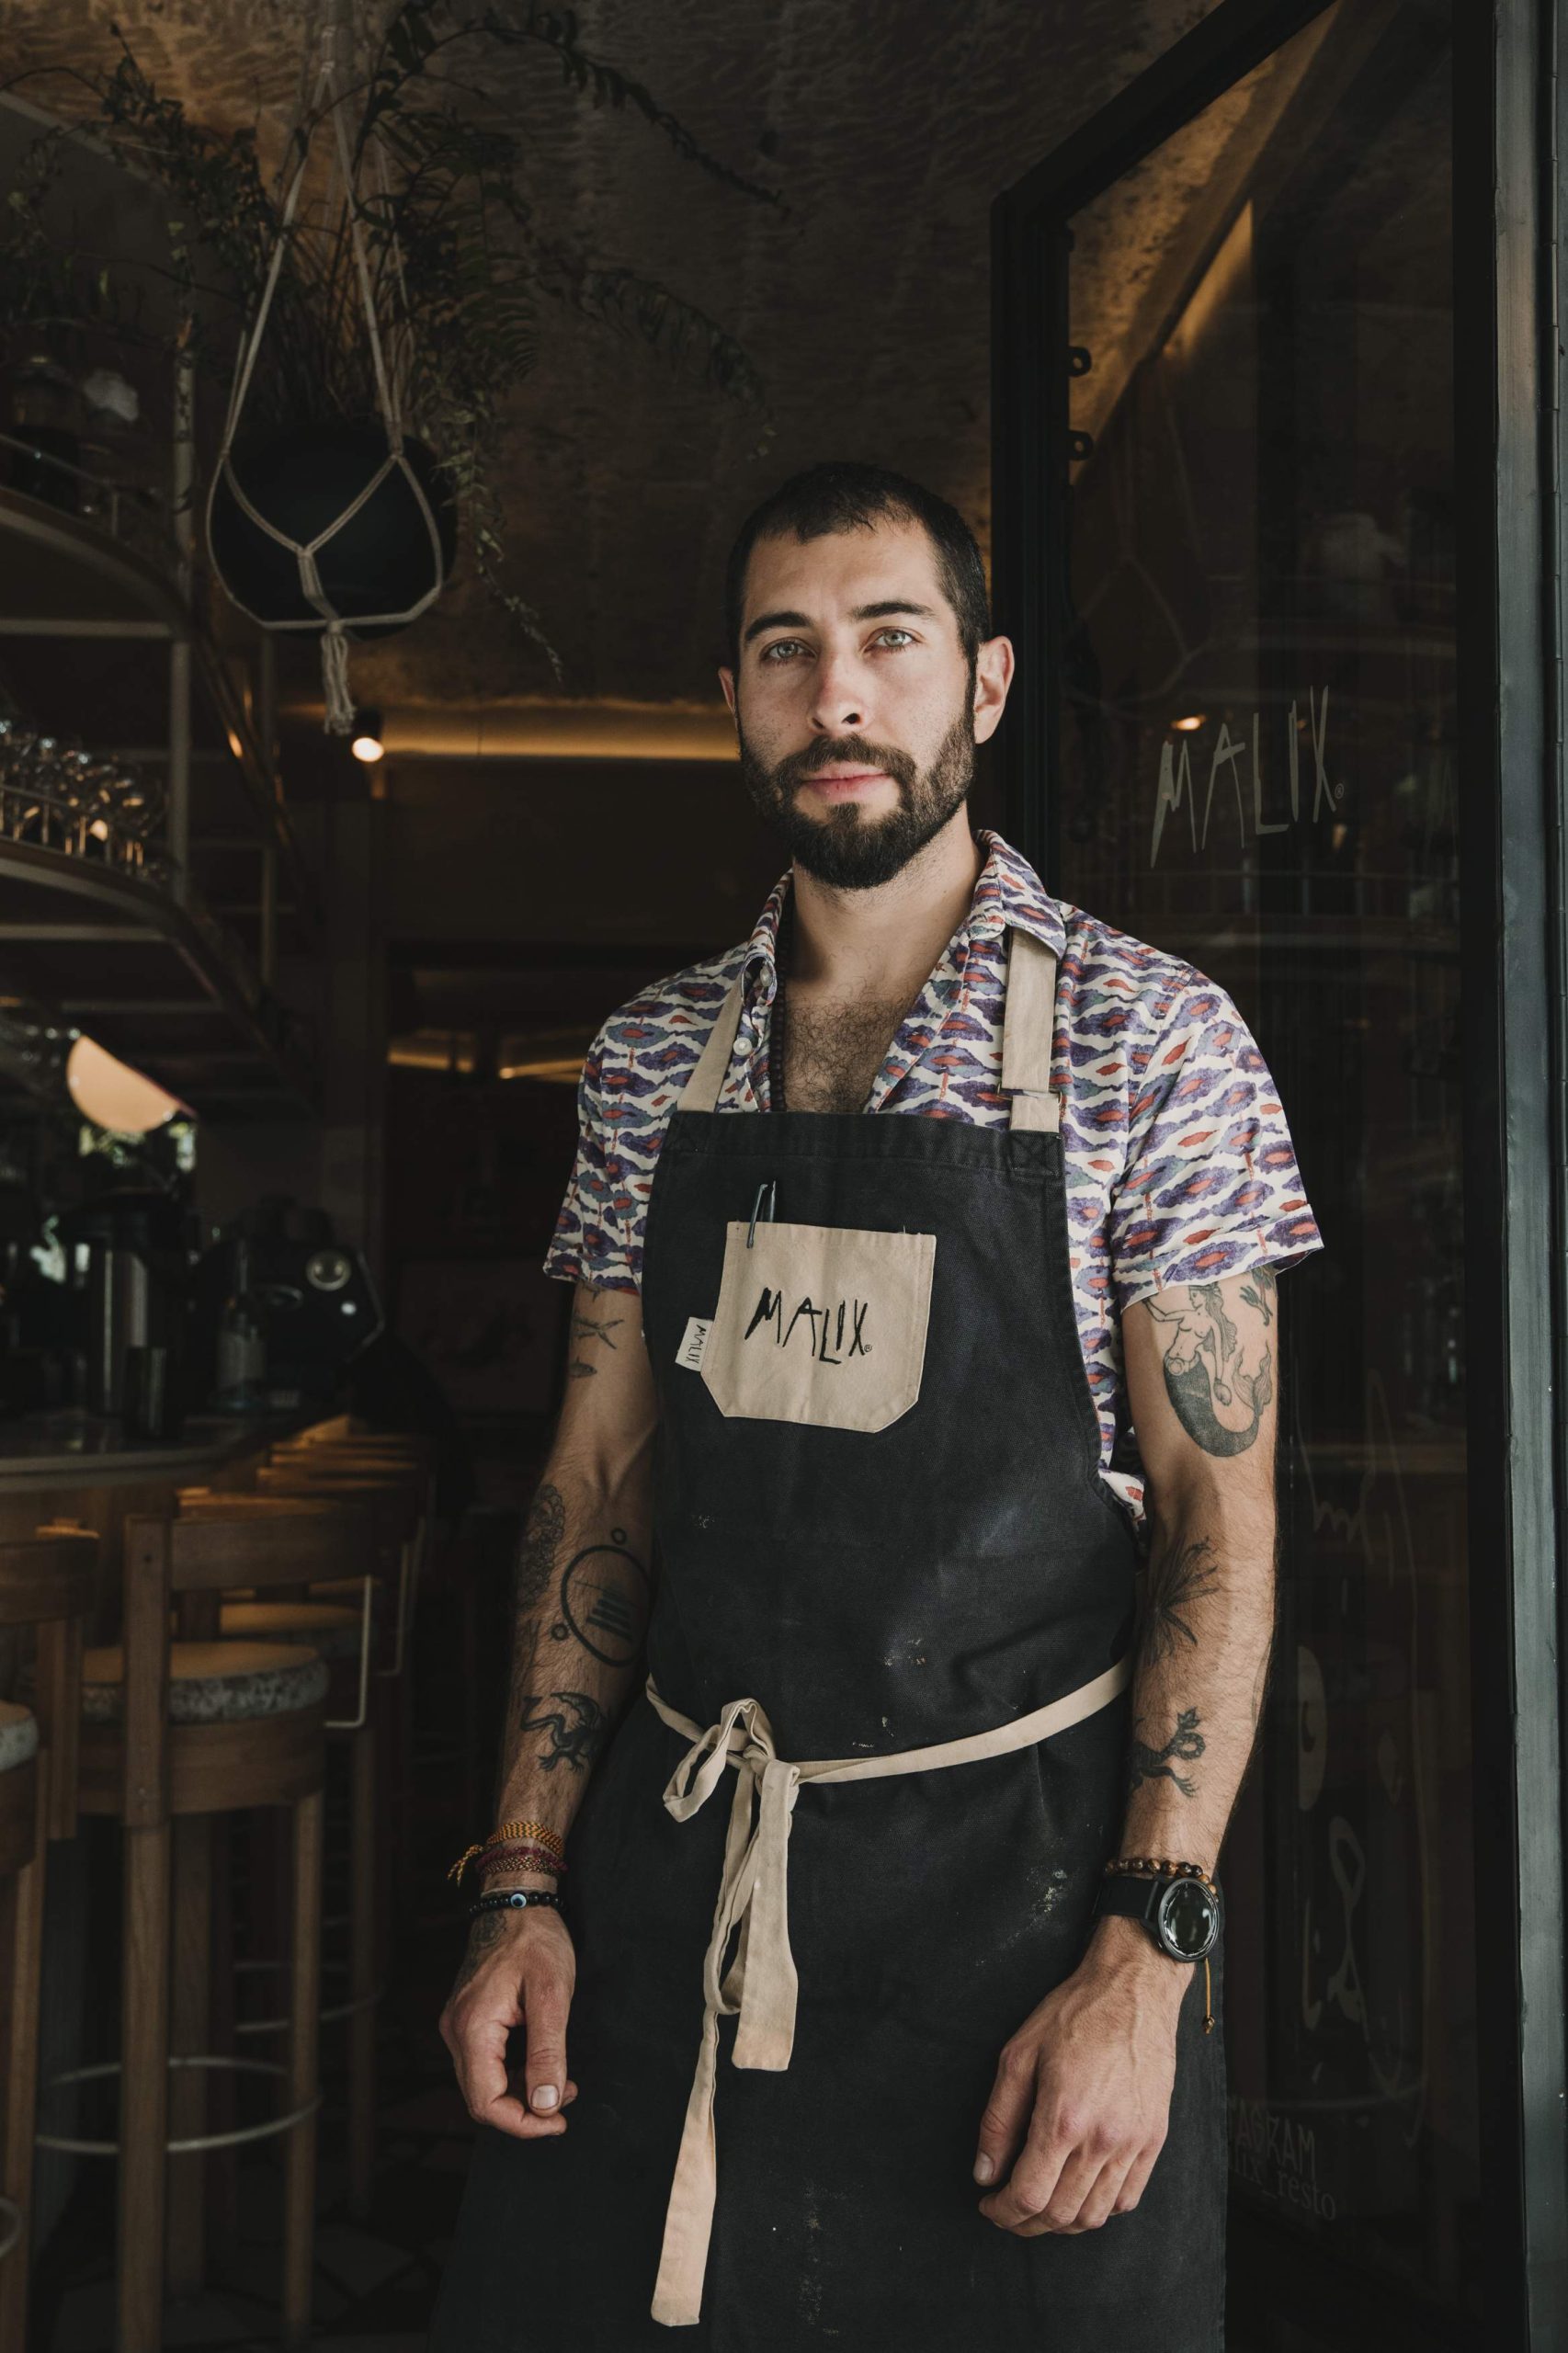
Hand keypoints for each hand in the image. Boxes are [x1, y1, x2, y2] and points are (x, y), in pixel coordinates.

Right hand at [440, 1904, 578, 2140]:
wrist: (517, 1900)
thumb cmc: (535, 1940)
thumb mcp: (551, 1996)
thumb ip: (547, 2053)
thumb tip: (546, 2105)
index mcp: (473, 2028)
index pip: (486, 2102)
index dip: (522, 2123)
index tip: (557, 2122)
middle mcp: (456, 2031)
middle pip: (482, 2097)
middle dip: (525, 2109)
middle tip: (565, 2102)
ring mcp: (459, 2024)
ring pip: (484, 2082)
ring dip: (522, 2092)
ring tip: (562, 2082)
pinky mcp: (468, 2018)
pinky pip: (486, 2062)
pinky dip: (514, 2072)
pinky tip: (542, 2063)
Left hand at [972, 1915, 1183, 2234]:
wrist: (1133, 1991)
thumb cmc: (1073, 2016)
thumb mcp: (1018, 2056)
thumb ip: (998, 2120)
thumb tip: (984, 2173)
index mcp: (1063, 2119)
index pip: (1029, 2195)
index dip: (1002, 2210)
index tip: (988, 2203)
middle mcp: (1103, 2140)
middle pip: (1060, 2214)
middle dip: (1025, 2223)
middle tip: (1007, 2209)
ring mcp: (1134, 2143)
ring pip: (1095, 2215)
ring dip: (1061, 2222)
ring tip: (1040, 2205)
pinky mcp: (1154, 2139)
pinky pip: (1127, 2198)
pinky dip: (1100, 2209)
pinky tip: (1080, 2193)